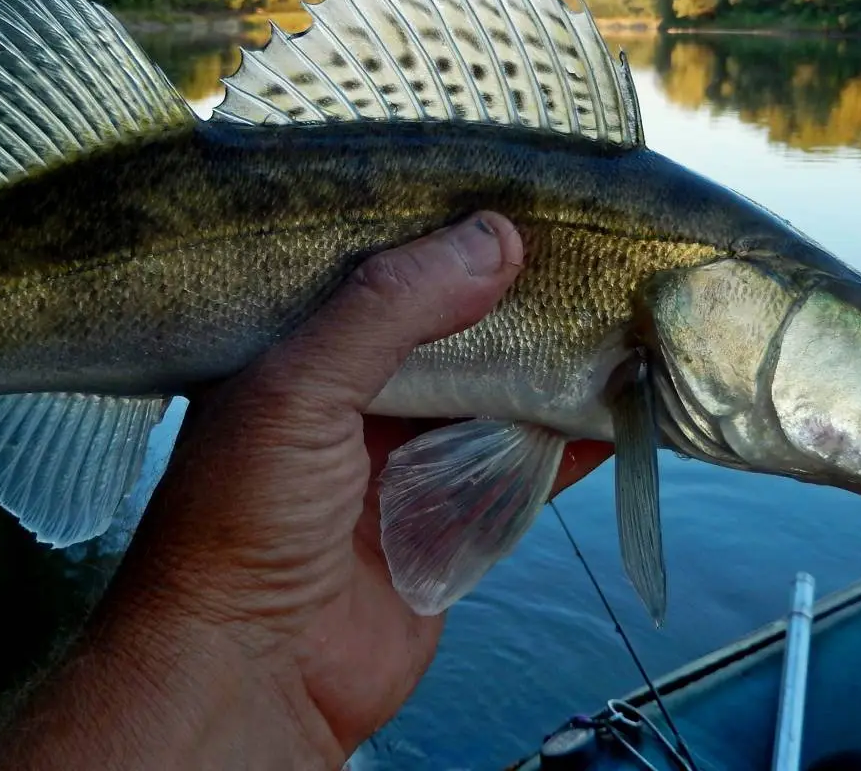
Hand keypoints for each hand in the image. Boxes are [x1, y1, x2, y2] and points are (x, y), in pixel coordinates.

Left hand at [0, 212, 612, 769]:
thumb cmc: (238, 524)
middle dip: (511, 292)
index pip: (381, 267)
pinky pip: (524, 463)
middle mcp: (353, 393)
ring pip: (495, 389)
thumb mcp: (298, 390)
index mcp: (299, 347)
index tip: (514, 185)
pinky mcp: (452, 518)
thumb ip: (389, 309)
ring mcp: (406, 457)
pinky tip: (622, 401)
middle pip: (451, 324)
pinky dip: (572, 435)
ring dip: (551, 358)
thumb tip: (493, 238)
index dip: (443, 230)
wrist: (249, 674)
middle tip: (586, 239)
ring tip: (619, 304)